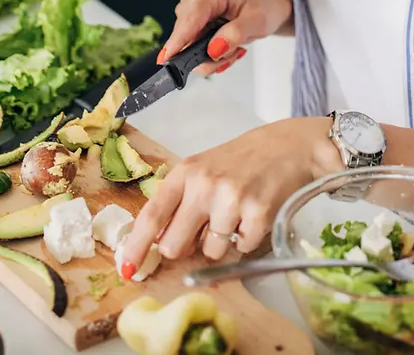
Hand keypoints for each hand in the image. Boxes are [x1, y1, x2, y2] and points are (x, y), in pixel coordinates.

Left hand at [121, 117, 341, 276]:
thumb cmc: (240, 161)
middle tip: (201, 230)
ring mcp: (232, 200)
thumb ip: (179, 201)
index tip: (126, 268)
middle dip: (184, 247)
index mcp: (185, 173)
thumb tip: (158, 244)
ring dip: (220, 243)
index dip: (136, 246)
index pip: (152, 216)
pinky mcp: (258, 214)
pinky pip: (240, 249)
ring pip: (210, 252)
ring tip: (234, 214)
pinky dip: (245, 240)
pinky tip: (252, 216)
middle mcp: (204, 185)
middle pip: (174, 245)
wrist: (287, 146)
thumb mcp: (203, 169)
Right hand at [159, 0, 292, 75]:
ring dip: (212, 57)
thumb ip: (236, 34)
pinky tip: (226, 49)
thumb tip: (213, 49)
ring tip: (233, 48)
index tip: (168, 59)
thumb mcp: (258, 22)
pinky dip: (211, 56)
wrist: (267, 9)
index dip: (177, 41)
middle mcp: (195, 1)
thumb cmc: (264, 9)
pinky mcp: (192, 26)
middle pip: (186, 39)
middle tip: (234, 52)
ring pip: (188, 48)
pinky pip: (192, 51)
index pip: (189, 20)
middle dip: (209, 55)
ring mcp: (191, 14)